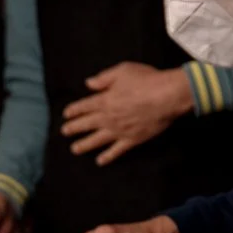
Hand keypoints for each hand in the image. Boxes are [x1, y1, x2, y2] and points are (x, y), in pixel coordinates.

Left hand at [61, 63, 191, 165]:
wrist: (167, 96)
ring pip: (96, 140)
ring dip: (84, 145)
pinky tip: (100, 161)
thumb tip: (89, 83)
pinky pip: (116, 150)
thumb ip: (104, 78)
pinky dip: (107, 156)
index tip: (66, 114)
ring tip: (74, 149)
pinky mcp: (132, 139)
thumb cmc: (146, 80)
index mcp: (104, 100)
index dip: (73, 110)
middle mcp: (108, 117)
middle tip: (64, 132)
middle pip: (86, 124)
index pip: (83, 106)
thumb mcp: (122, 71)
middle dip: (73, 128)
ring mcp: (119, 130)